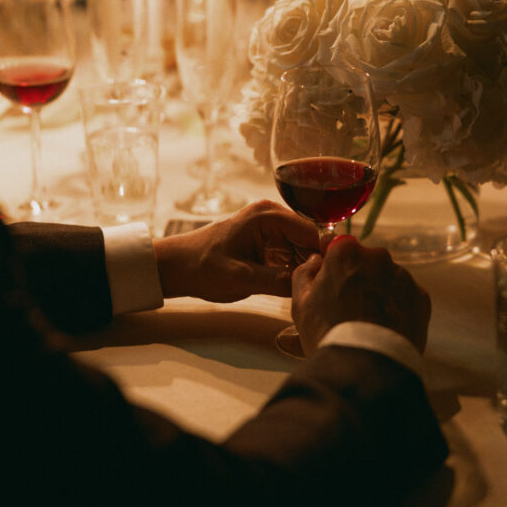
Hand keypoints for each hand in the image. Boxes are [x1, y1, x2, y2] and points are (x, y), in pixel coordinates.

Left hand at [153, 200, 318, 302]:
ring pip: (305, 249)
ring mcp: (272, 227)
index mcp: (268, 215)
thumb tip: (314, 285)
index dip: (326, 257)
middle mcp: (274, 215)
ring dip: (307, 269)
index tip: (331, 281)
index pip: (313, 232)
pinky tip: (296, 287)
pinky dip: (296, 270)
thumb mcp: (242, 278)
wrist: (176, 267)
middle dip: (318, 264)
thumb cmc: (201, 268)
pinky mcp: (268, 241)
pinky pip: (293, 254)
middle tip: (320, 290)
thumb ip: (279, 281)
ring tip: (309, 291)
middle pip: (312, 240)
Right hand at [292, 235, 430, 355]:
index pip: (341, 249)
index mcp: (347, 252)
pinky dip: (398, 309)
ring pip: (389, 280)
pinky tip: (385, 328)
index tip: (334, 286)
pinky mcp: (420, 297)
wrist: (366, 365)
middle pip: (367, 263)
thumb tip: (314, 262)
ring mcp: (402, 277)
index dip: (336, 269)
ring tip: (369, 323)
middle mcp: (378, 257)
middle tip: (349, 310)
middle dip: (360, 281)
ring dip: (380, 294)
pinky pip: (407, 297)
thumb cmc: (330, 332)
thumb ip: (305, 273)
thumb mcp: (301, 303)